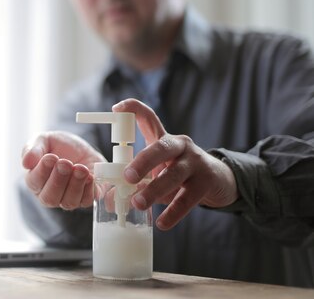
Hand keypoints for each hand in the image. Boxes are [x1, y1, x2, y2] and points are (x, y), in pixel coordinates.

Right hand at [22, 131, 105, 209]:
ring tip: (81, 168)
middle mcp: (49, 193)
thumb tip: (26, 163)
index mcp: (35, 180)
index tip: (51, 157)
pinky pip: (87, 201)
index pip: (34, 182)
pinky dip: (89, 189)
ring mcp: (67, 198)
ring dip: (75, 184)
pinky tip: (90, 176)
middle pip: (50, 198)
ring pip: (68, 202)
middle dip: (58, 180)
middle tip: (66, 163)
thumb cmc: (58, 145)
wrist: (81, 147)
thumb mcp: (43, 140)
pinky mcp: (86, 198)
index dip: (42, 171)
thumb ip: (33, 149)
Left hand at [113, 99, 238, 229]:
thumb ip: (138, 181)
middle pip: (161, 147)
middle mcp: (180, 145)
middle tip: (128, 177)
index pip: (149, 118)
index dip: (133, 110)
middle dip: (143, 161)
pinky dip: (173, 212)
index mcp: (164, 139)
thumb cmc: (178, 174)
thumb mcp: (159, 170)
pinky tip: (162, 223)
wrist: (218, 181)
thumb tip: (112, 199)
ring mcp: (195, 162)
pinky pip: (188, 198)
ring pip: (174, 174)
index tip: (116, 108)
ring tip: (138, 203)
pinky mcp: (207, 181)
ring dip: (154, 189)